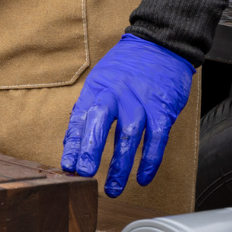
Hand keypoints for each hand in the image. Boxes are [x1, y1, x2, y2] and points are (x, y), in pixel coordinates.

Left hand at [60, 34, 193, 196]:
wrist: (161, 43)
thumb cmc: (128, 66)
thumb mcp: (102, 78)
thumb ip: (90, 107)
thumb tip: (73, 141)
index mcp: (98, 86)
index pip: (81, 116)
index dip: (73, 142)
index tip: (68, 165)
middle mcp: (118, 92)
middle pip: (100, 121)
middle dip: (91, 150)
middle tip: (85, 175)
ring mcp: (141, 100)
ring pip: (129, 135)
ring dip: (120, 166)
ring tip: (113, 188)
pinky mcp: (162, 108)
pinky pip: (156, 139)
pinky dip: (149, 161)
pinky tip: (143, 178)